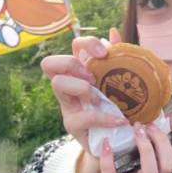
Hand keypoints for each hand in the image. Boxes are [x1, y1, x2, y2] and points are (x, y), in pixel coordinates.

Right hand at [40, 27, 125, 151]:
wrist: (118, 140)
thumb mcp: (121, 82)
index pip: (74, 46)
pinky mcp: (72, 124)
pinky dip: (103, 117)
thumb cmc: (118, 106)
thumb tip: (113, 32)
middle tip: (93, 77)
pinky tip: (119, 120)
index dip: (86, 43)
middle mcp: (69, 84)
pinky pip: (81, 116)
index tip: (104, 54)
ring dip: (81, 87)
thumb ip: (119, 58)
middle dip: (72, 64)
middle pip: (50, 62)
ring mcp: (67, 104)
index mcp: (82, 70)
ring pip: (57, 83)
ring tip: (100, 98)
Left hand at [85, 116, 171, 172]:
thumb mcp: (144, 159)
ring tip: (136, 131)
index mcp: (162, 169)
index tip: (170, 118)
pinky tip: (106, 145)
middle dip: (162, 140)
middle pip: (170, 164)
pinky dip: (109, 162)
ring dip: (146, 149)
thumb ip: (151, 141)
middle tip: (148, 125)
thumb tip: (153, 113)